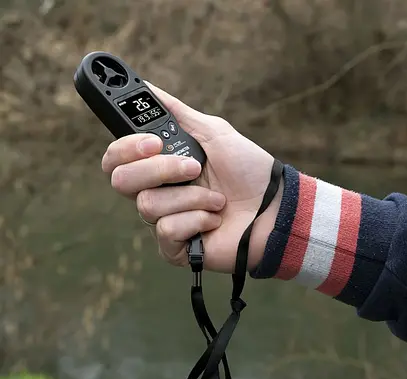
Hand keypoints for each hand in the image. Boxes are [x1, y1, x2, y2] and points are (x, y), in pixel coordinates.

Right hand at [101, 82, 283, 272]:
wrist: (274, 207)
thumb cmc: (248, 170)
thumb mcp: (213, 132)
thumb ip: (177, 112)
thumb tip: (146, 87)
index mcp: (160, 166)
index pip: (117, 158)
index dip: (126, 148)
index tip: (155, 142)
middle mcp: (157, 193)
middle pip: (121, 181)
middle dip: (159, 170)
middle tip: (194, 168)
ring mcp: (165, 221)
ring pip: (147, 205)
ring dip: (191, 197)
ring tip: (217, 199)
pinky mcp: (175, 249)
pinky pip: (167, 231)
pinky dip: (197, 220)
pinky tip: (215, 220)